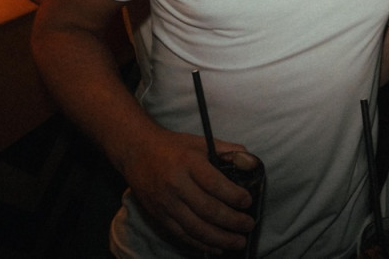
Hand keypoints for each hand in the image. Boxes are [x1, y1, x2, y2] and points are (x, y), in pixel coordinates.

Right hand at [122, 130, 256, 253]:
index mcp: (188, 163)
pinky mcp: (158, 216)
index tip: (248, 201)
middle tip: (248, 225)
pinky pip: (181, 235)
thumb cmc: (174, 147)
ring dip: (219, 239)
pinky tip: (216, 247)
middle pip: (207, 209)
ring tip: (238, 241)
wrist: (137, 152)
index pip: (214, 184)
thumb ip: (228, 151)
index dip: (234, 195)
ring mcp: (165, 203)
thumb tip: (252, 164)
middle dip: (232, 221)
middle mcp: (175, 184)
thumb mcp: (201, 142)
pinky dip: (200, 244)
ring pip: (195, 228)